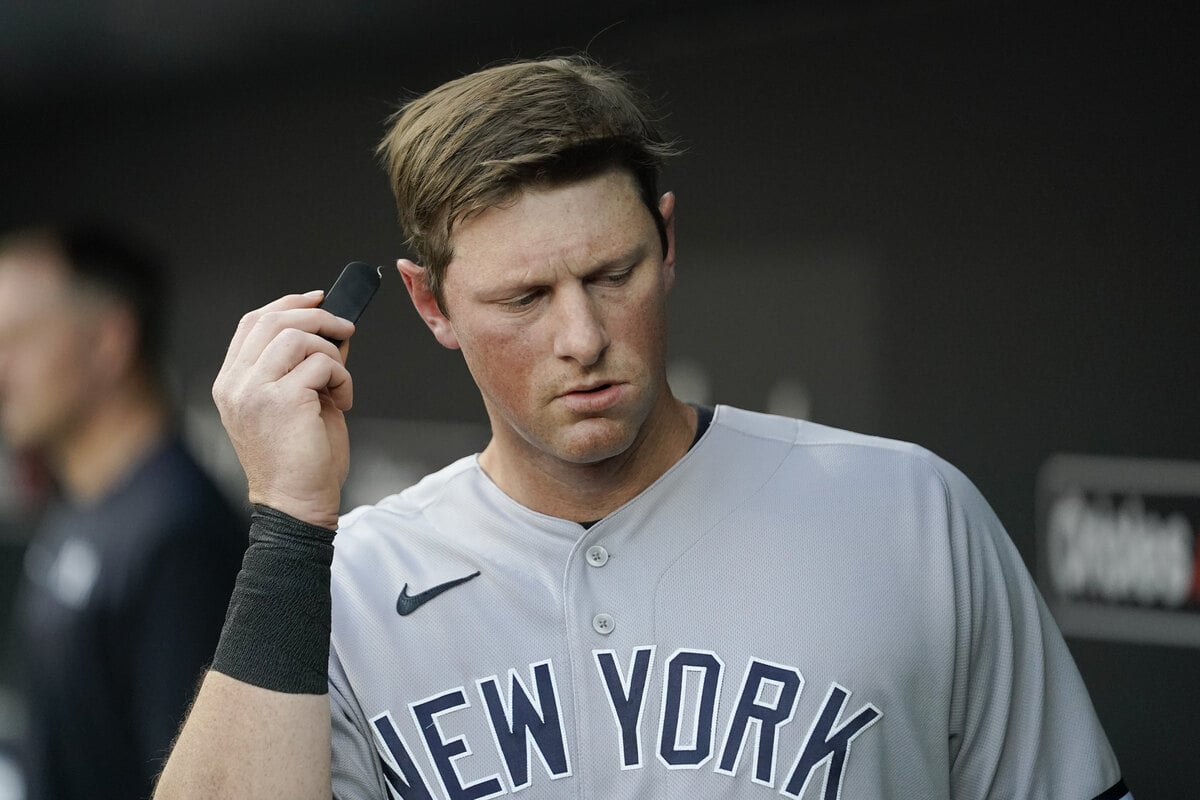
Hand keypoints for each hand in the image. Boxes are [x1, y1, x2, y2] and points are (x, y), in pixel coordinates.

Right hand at [212, 291, 356, 528]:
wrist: (298, 504)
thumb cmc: (300, 461)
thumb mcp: (297, 402)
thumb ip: (304, 365)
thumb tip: (333, 332)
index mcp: (231, 384)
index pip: (252, 324)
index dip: (287, 304)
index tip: (318, 299)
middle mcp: (236, 385)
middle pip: (273, 321)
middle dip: (317, 316)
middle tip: (345, 327)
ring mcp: (254, 392)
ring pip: (298, 337)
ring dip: (331, 352)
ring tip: (339, 382)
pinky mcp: (282, 400)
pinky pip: (322, 364)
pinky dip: (342, 377)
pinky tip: (342, 400)